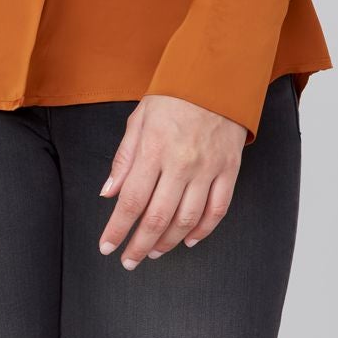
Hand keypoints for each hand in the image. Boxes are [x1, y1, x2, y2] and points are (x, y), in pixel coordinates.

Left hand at [97, 94, 246, 267]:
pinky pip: (218, 209)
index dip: (117, 229)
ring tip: (153, 252)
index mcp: (154, 149)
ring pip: (187, 219)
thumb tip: (108, 194)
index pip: (131, 201)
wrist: (217, 76)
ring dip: (168, 242)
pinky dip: (203, 229)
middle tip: (129, 261)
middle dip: (139, 245)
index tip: (107, 247)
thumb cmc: (173, 96)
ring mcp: (208, 168)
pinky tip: (188, 240)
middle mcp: (181, 163)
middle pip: (158, 217)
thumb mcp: (138, 121)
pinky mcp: (229, 169)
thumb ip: (124, 160)